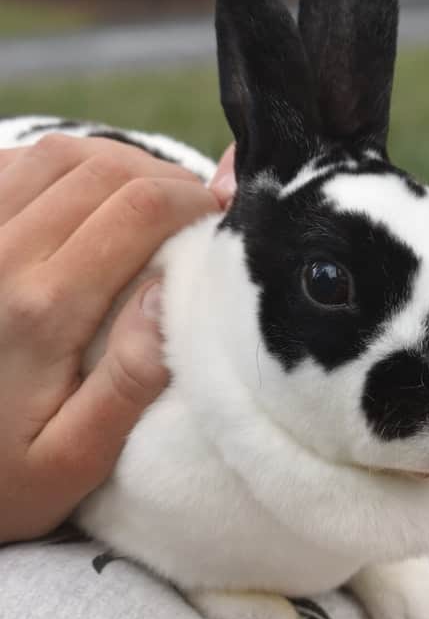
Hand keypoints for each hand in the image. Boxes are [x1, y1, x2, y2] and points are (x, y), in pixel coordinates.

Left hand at [0, 135, 235, 542]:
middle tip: (190, 206)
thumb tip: (167, 293)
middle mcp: (0, 255)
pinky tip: (81, 194)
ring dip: (113, 162)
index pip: (138, 209)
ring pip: (56, 155)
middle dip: (162, 176)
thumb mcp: (70, 463)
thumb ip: (127, 384)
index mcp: (42, 310)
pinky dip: (58, 165)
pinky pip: (12, 163)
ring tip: (144, 194)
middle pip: (102, 170)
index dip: (190, 198)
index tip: (216, 217)